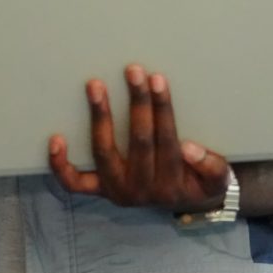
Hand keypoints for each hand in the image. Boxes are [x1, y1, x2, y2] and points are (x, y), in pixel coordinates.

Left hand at [48, 64, 230, 211]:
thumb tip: (189, 148)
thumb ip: (210, 166)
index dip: (162, 109)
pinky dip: (61, 165)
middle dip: (137, 103)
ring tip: (96, 86)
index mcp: (171, 183)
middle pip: (137, 141)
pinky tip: (56, 139)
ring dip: (100, 117)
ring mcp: (116, 189)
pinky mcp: (98, 189)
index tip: (157, 80)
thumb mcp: (216, 178)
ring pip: (104, 153)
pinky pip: (75, 182)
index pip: (167, 140)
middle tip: (133, 71)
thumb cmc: (198, 179)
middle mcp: (141, 189)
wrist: (185, 201)